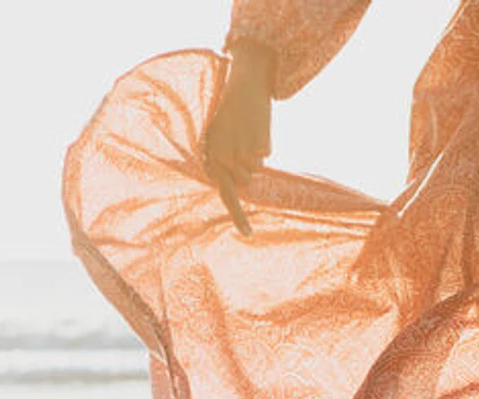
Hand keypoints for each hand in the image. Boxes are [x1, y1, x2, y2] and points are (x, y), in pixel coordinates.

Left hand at [202, 44, 274, 235]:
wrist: (243, 83)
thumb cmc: (227, 111)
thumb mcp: (216, 135)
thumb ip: (220, 160)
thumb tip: (234, 183)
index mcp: (212, 157)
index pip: (226, 194)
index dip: (238, 215)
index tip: (248, 234)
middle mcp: (225, 159)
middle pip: (246, 181)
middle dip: (247, 169)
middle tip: (243, 143)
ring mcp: (243, 152)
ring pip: (257, 170)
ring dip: (256, 156)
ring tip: (248, 132)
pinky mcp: (259, 144)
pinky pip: (266, 154)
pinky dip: (264, 143)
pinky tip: (257, 127)